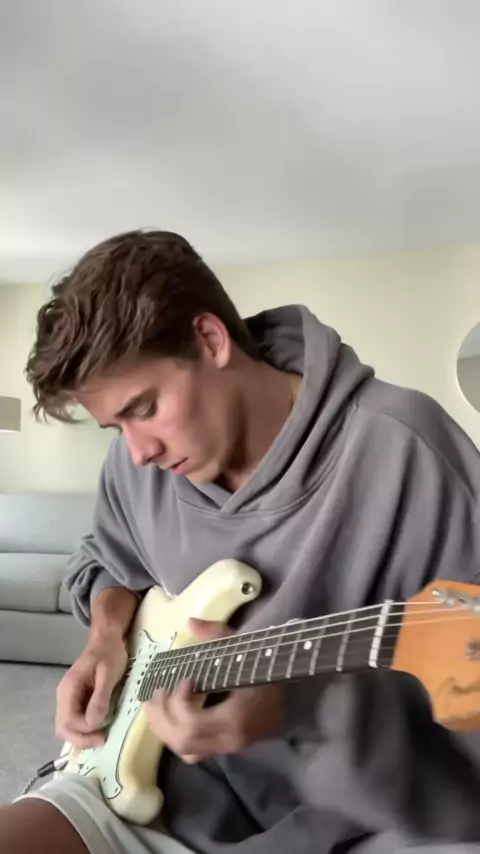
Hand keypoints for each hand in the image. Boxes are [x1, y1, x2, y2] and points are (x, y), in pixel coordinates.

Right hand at [55, 633, 127, 747]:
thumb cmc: (109, 654)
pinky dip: (85, 730)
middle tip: (103, 740)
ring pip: (68, 727)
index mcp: (68, 688)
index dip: (85, 730)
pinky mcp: (77, 701)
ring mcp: (69, 699)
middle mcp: (64, 696)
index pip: (68, 720)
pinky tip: (99, 730)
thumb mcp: (108, 674)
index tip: (104, 731)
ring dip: (83, 736)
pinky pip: (76, 721)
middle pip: (63, 728)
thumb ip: (100, 697)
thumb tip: (93, 723)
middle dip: (81, 739)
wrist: (107, 640)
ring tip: (102, 737)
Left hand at [143, 619, 284, 762]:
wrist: (297, 692)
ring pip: (185, 750)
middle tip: (157, 692)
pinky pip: (194, 752)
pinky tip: (173, 716)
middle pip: (182, 741)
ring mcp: (229, 747)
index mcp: (235, 718)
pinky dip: (177, 738)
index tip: (184, 679)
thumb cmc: (267, 666)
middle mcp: (229, 739)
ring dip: (165, 729)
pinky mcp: (227, 747)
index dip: (178, 704)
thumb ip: (216, 634)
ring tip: (157, 704)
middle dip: (162, 718)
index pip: (192, 724)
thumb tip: (190, 622)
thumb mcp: (243, 646)